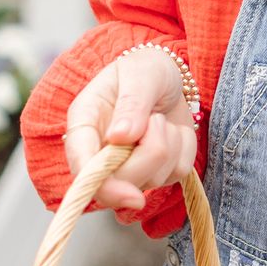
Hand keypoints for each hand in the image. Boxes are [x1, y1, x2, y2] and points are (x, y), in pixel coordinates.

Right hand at [63, 48, 197, 212]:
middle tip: (155, 119)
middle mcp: (99, 153)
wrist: (169, 77)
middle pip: (122, 182)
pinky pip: (178, 174)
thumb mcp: (140, 72)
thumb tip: (119, 137)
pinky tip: (173, 130)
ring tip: (159, 118)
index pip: (82, 166)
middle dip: (151, 152)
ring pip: (154, 179)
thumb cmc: (146, 69)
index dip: (102, 186)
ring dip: (170, 145)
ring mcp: (127, 167)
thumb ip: (132, 102)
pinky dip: (184, 149)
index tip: (132, 195)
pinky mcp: (155, 172)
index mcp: (84, 124)